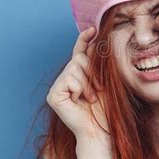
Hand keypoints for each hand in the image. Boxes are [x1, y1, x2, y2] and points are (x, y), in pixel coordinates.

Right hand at [46, 26, 108, 140]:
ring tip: (90, 97)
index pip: (79, 52)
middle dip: (92, 72)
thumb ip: (97, 63)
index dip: (84, 39)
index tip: (93, 28)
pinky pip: (70, 79)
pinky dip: (80, 88)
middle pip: (79, 58)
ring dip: (88, 83)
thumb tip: (95, 39)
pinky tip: (80, 101)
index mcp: (76, 76)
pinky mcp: (53, 96)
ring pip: (75, 67)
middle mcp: (64, 80)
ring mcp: (57, 88)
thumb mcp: (104, 80)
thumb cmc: (105, 108)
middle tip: (98, 90)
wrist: (101, 130)